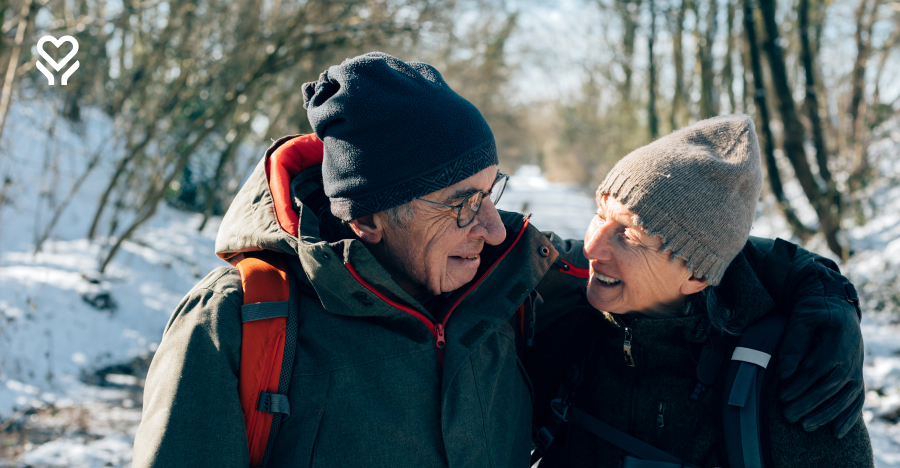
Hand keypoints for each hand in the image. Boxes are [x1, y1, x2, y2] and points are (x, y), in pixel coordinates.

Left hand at [776, 261, 863, 438]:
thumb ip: (793, 343)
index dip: (799, 385)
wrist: (836, 306)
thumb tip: (785, 372)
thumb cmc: (814, 309)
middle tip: (788, 416)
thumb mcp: (802, 317)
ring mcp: (856, 369)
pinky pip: (857, 400)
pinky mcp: (857, 376)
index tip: (781, 396)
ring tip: (805, 426)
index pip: (816, 370)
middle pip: (829, 387)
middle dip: (808, 404)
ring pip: (844, 398)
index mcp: (838, 342)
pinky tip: (836, 432)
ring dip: (825, 415)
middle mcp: (851, 358)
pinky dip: (848, 417)